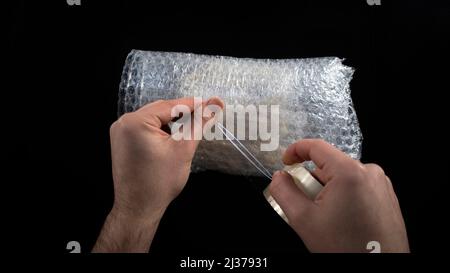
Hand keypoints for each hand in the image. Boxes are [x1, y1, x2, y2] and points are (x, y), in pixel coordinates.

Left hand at [93, 97, 222, 251]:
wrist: (138, 208)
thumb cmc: (160, 181)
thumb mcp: (184, 148)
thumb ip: (200, 123)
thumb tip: (216, 103)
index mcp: (135, 121)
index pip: (170, 106)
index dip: (193, 104)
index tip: (212, 104)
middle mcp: (123, 123)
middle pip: (160, 110)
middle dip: (183, 114)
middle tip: (205, 116)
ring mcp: (120, 132)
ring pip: (153, 119)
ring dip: (172, 122)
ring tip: (191, 128)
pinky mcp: (122, 142)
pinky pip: (145, 128)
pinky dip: (160, 130)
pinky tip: (173, 139)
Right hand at [268, 139, 408, 252]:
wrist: (379, 269)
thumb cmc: (347, 248)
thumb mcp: (304, 220)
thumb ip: (284, 192)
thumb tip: (279, 178)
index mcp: (349, 172)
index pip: (317, 147)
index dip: (296, 150)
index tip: (286, 161)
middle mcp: (369, 172)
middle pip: (329, 166)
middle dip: (313, 182)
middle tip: (307, 207)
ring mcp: (381, 184)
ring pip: (342, 178)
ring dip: (328, 192)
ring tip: (327, 220)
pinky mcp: (386, 196)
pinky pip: (357, 187)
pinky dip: (344, 198)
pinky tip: (342, 221)